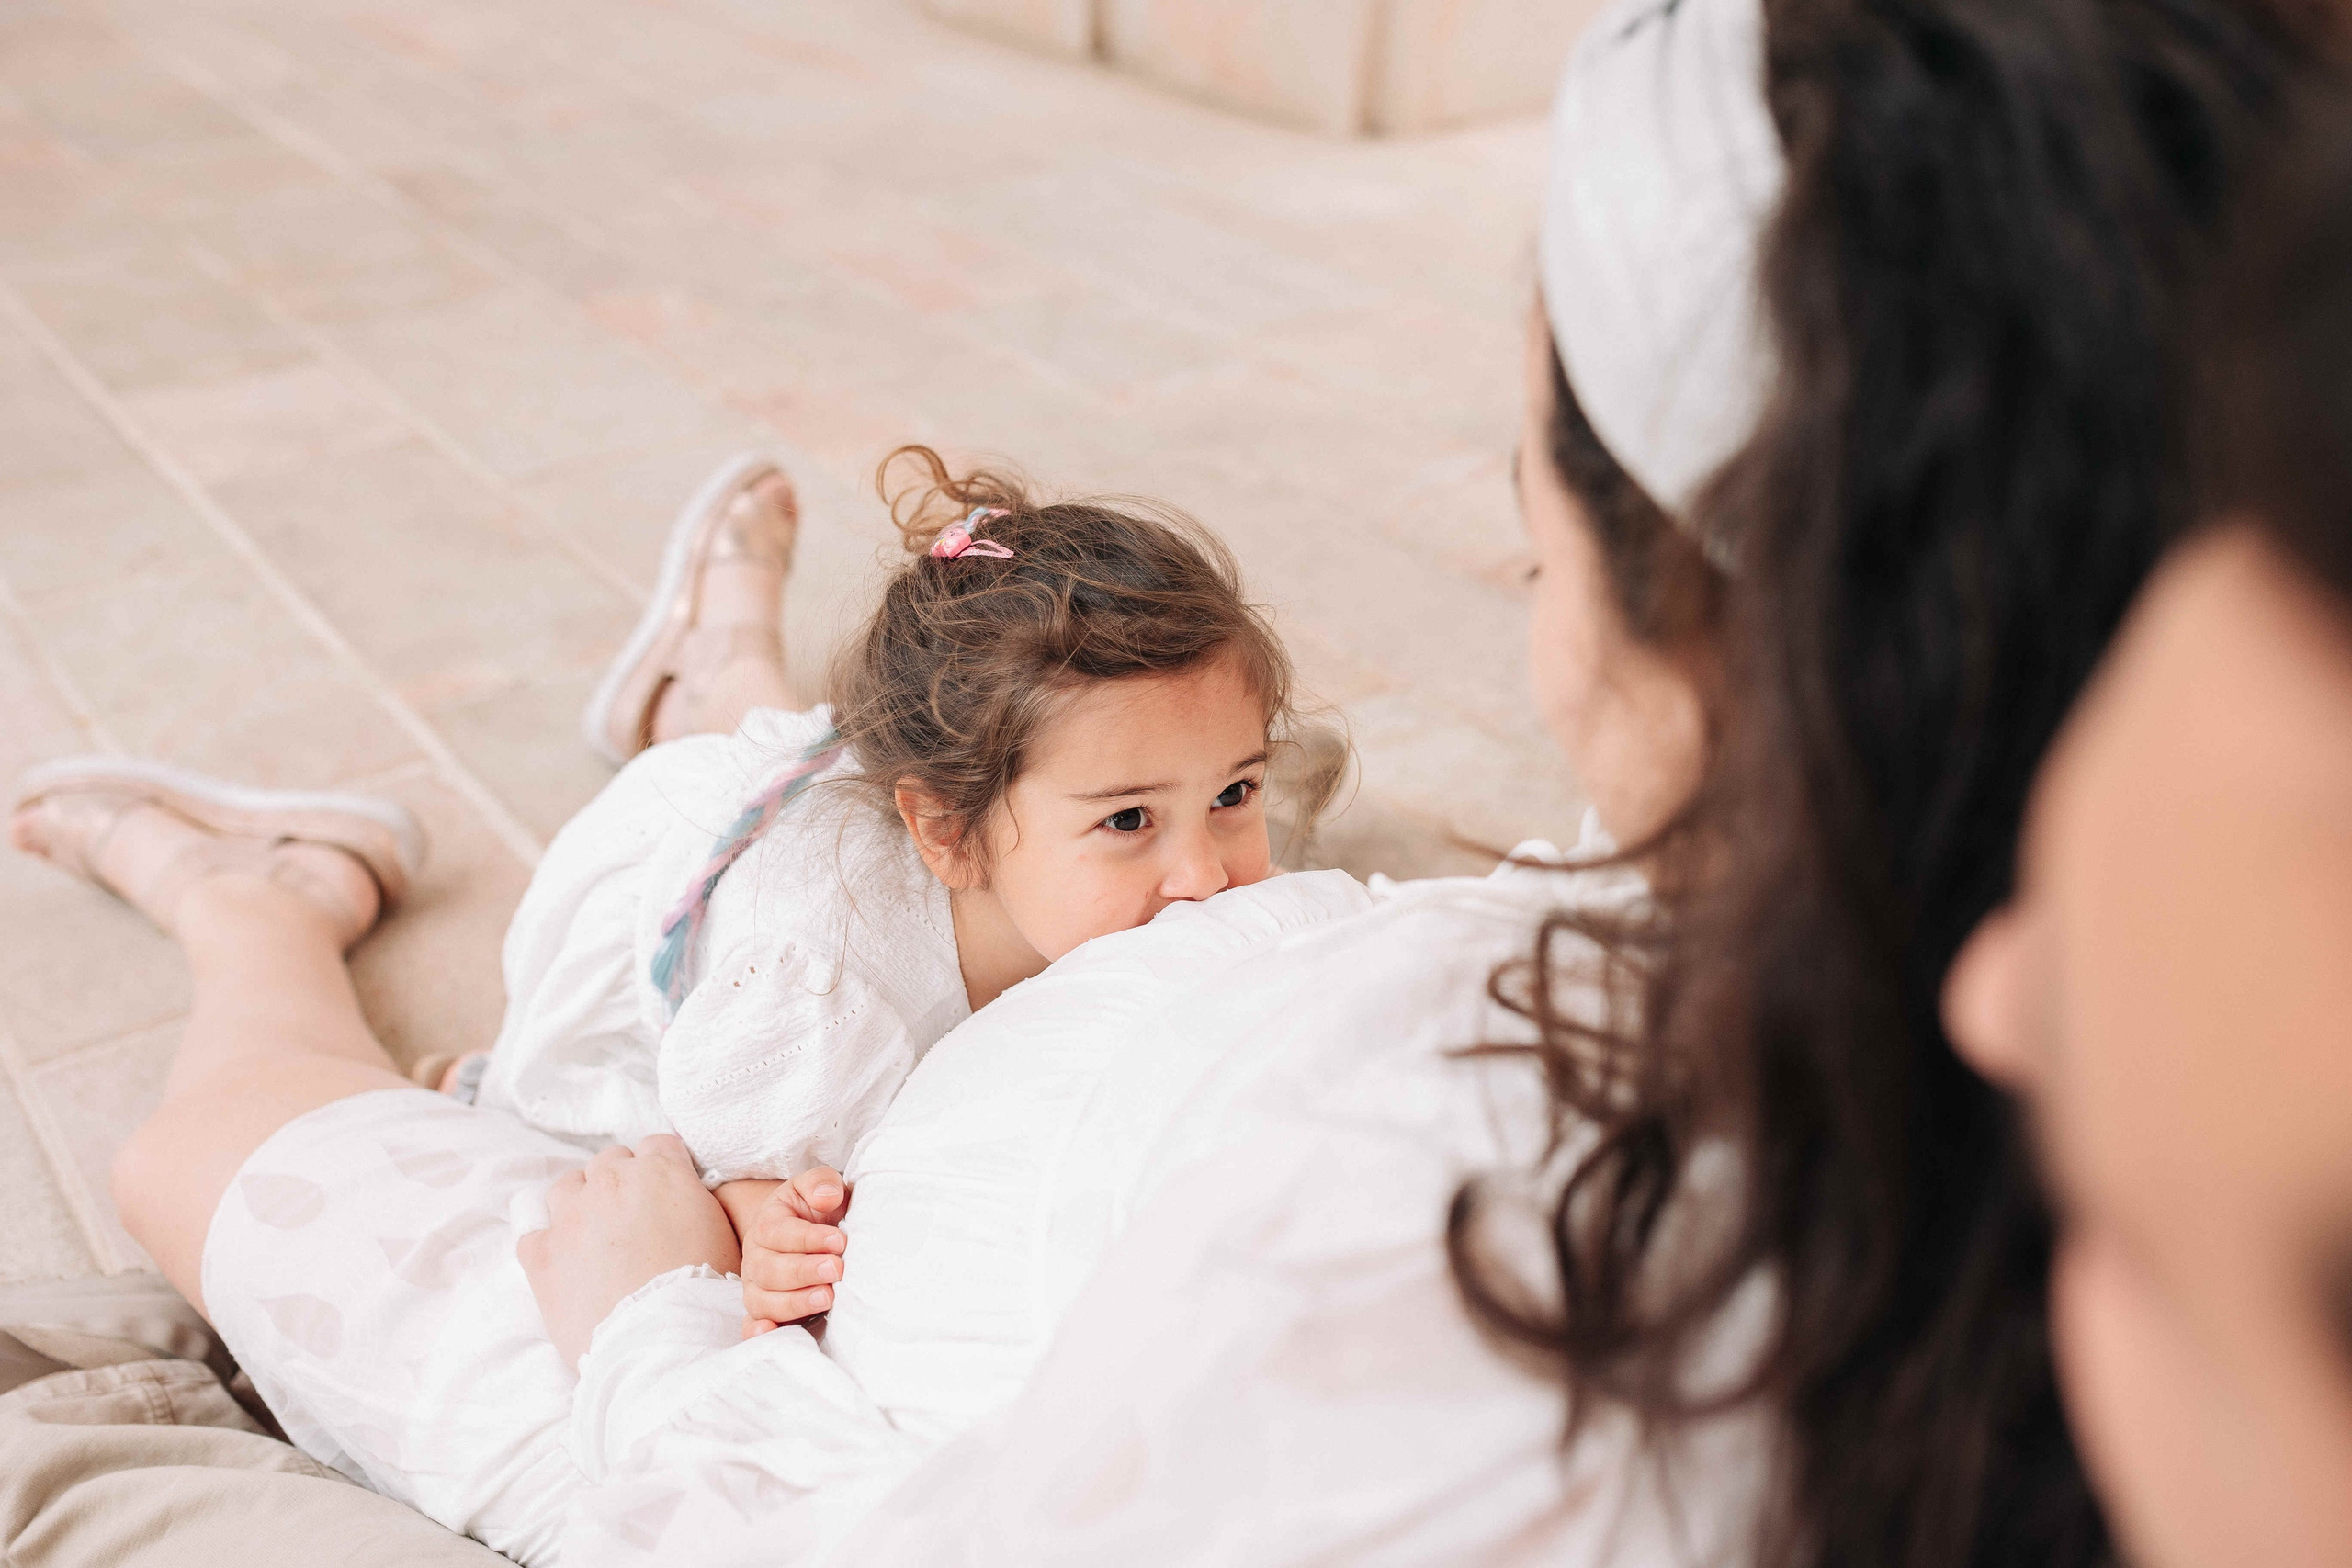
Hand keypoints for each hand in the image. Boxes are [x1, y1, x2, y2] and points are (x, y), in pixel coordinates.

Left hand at [518, 1135, 742, 1368]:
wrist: (661, 1341)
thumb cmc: (702, 1294)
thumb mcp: (721, 1233)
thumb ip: (695, 1202)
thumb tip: (683, 1199)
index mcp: (662, 1172)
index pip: (658, 1145)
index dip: (664, 1169)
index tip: (666, 1193)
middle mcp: (612, 1182)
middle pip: (611, 1161)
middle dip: (622, 1184)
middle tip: (635, 1221)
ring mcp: (571, 1215)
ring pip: (568, 1185)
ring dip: (581, 1202)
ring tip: (594, 1237)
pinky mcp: (541, 1253)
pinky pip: (532, 1232)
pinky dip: (547, 1244)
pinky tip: (563, 1263)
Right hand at [740, 1165, 849, 1336]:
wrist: (807, 1231)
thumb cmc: (815, 1210)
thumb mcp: (818, 1187)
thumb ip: (821, 1183)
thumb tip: (827, 1196)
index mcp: (767, 1224)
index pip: (779, 1232)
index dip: (808, 1237)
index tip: (839, 1240)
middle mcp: (756, 1257)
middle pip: (769, 1269)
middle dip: (804, 1271)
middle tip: (837, 1268)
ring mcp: (756, 1287)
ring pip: (763, 1300)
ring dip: (794, 1302)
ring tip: (828, 1297)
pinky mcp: (763, 1311)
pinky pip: (751, 1326)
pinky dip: (758, 1332)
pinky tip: (772, 1332)